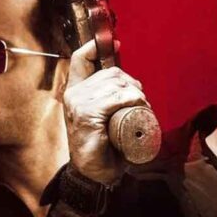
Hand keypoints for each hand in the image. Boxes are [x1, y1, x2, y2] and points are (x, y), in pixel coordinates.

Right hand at [63, 40, 148, 184]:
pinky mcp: (88, 114)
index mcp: (76, 92)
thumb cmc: (103, 145)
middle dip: (131, 83)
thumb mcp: (104, 116)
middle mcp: (74, 94)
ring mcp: (79, 103)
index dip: (96, 47)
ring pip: (116, 84)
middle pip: (110, 72)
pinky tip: (139, 107)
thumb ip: (108, 99)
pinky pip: (117, 97)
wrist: (96, 173)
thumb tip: (129, 83)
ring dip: (136, 94)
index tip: (115, 43)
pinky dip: (134, 100)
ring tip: (141, 108)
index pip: (80, 59)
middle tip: (140, 101)